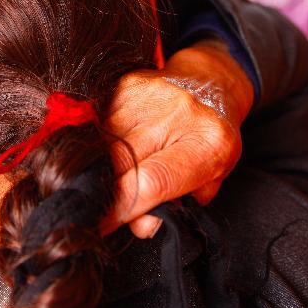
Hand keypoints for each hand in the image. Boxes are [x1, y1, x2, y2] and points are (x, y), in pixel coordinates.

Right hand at [104, 39, 252, 237]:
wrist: (210, 81)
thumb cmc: (210, 139)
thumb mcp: (210, 178)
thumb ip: (178, 204)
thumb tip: (139, 223)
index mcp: (207, 142)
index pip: (152, 181)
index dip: (123, 209)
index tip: (104, 225)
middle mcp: (176, 113)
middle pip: (120, 163)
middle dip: (104, 191)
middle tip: (98, 207)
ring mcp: (147, 95)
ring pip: (103, 143)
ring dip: (99, 167)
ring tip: (107, 176)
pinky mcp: (124, 84)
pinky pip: (98, 123)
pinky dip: (97, 144)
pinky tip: (104, 151)